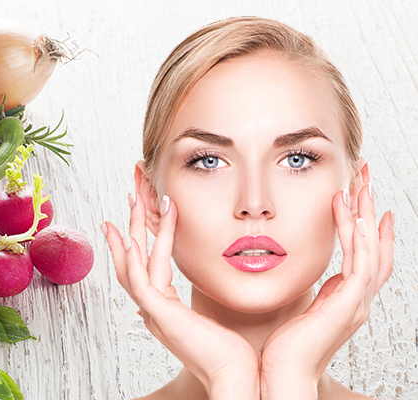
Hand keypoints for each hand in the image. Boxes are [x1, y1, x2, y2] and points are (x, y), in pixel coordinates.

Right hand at [102, 188, 258, 398]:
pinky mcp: (161, 316)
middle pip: (131, 259)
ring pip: (132, 264)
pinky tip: (130, 236)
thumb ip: (203, 299)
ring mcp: (154, 313)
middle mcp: (153, 309)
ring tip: (136, 198)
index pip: (144, 266)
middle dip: (131, 224)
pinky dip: (132, 258)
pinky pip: (140, 282)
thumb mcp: (213, 317)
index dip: (140, 237)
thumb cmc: (233, 352)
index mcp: (164, 309)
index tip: (141, 211)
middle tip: (132, 192)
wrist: (237, 378)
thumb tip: (203, 288)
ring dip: (132, 229)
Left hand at [260, 166, 394, 398]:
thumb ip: (309, 292)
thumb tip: (308, 276)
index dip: (369, 227)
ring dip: (367, 213)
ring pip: (371, 248)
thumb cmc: (281, 348)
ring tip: (361, 183)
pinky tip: (348, 210)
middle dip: (372, 209)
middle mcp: (356, 300)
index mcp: (344, 300)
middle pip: (375, 246)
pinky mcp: (347, 305)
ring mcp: (355, 303)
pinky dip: (356, 234)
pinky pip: (357, 261)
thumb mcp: (299, 310)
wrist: (279, 376)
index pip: (365, 256)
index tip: (365, 200)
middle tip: (368, 177)